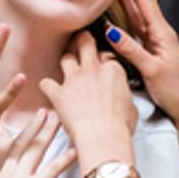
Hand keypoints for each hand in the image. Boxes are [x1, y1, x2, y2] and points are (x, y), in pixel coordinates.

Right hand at [0, 110, 74, 177]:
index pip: (10, 159)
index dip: (19, 146)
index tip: (27, 136)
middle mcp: (7, 176)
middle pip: (22, 145)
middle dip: (33, 127)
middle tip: (43, 112)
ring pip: (35, 150)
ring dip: (47, 133)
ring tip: (57, 119)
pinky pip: (51, 170)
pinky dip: (63, 160)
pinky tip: (74, 151)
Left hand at [38, 32, 136, 152]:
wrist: (103, 137)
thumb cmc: (119, 126)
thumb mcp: (132, 108)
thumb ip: (124, 96)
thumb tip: (123, 98)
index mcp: (113, 71)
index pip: (106, 55)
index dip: (103, 59)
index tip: (102, 63)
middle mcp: (92, 70)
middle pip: (85, 43)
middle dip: (82, 40)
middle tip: (81, 41)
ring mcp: (74, 80)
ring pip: (66, 57)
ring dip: (66, 61)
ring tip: (66, 67)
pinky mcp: (59, 94)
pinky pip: (46, 83)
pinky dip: (47, 86)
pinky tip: (49, 90)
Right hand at [107, 0, 178, 132]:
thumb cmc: (174, 91)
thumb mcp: (152, 70)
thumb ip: (132, 50)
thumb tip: (111, 30)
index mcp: (163, 34)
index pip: (147, 2)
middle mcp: (160, 34)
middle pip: (144, 2)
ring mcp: (156, 43)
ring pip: (140, 14)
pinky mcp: (152, 52)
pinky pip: (137, 28)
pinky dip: (129, 16)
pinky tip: (123, 12)